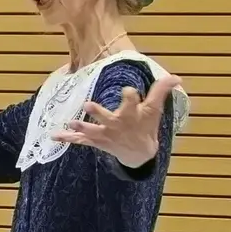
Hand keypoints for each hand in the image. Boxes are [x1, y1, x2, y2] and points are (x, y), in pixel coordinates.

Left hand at [52, 74, 178, 167]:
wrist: (139, 154)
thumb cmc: (145, 126)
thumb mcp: (154, 109)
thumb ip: (161, 91)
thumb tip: (176, 77)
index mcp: (132, 115)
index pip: (132, 103)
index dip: (130, 96)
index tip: (128, 90)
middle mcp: (118, 125)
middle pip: (108, 118)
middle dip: (99, 113)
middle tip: (88, 106)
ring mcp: (106, 134)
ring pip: (92, 131)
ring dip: (81, 127)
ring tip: (71, 122)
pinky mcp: (96, 141)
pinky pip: (80, 140)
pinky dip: (67, 138)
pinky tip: (54, 135)